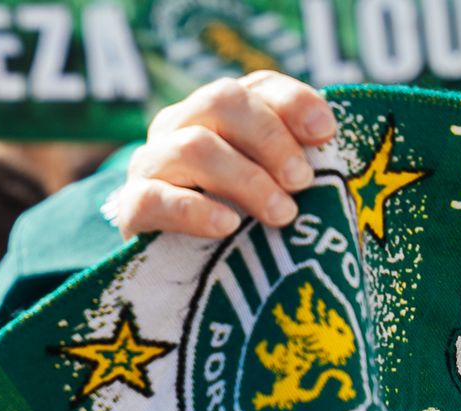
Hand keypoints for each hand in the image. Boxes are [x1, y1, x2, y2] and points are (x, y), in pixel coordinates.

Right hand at [105, 71, 335, 238]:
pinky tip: (228, 226)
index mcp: (217, 112)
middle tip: (301, 182)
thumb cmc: (239, 224)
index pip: (256, 86)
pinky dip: (196, 211)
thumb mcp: (272, 188)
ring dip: (245, 179)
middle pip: (220, 101)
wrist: (176, 276)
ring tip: (280, 214)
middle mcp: (179, 125)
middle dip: (270, 140)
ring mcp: (150, 163)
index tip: (326, 134)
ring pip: (192, 147)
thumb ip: (294, 165)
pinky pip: (155, 199)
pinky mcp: (130, 207)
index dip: (293, 102)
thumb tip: (330, 148)